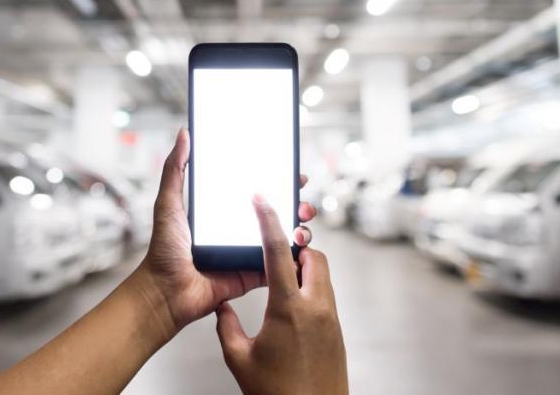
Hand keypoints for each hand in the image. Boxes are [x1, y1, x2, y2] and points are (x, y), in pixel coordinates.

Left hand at [136, 128, 316, 334]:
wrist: (166, 293)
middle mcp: (237, 230)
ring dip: (299, 228)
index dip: (277, 181)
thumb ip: (175, 169)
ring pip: (283, 237)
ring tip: (302, 221)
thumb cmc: (163, 250)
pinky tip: (301, 248)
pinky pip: (278, 265)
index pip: (256, 191)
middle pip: (276, 212)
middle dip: (296, 204)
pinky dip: (293, 257)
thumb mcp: (168, 203)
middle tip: (302, 201)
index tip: (293, 173)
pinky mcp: (252, 274)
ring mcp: (247, 252)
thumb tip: (184, 134)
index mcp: (222, 212)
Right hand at [215, 196, 347, 394]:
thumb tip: (221, 308)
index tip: (263, 200)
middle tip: (274, 252)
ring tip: (279, 282)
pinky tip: (290, 308)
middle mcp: (316, 307)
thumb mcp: (239, 359)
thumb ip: (225, 327)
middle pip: (312, 255)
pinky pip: (325, 296)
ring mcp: (331, 319)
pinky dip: (310, 289)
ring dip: (304, 269)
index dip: (269, 220)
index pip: (278, 251)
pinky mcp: (337, 331)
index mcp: (289, 308)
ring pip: (323, 275)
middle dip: (295, 247)